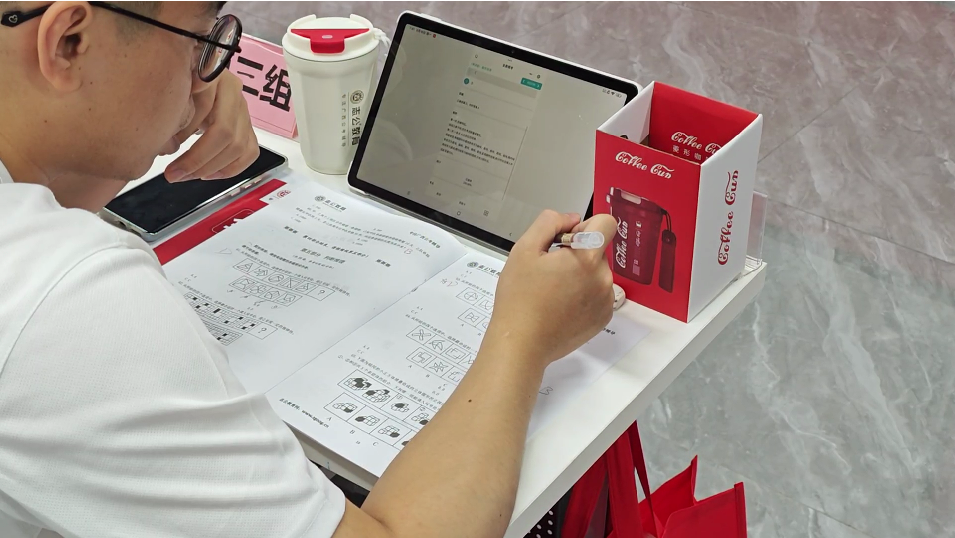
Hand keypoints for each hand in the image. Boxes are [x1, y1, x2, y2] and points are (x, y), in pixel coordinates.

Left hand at [162, 71, 258, 181]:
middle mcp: (233, 90)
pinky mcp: (247, 125)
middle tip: (173, 173)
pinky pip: (249, 152)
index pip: (203, 108)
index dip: (183, 132)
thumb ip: (169, 111)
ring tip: (188, 175)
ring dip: (212, 167)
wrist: (190, 78)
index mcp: (212, 75)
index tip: (163, 148)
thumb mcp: (167, 90)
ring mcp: (243, 108)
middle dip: (197, 159)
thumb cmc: (174, 86)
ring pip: (238, 146)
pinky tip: (209, 174)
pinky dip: (230, 168)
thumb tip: (166, 146)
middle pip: (225, 132)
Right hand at [485, 210, 616, 367]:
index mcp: (587, 257)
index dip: (585, 226)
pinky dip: (583, 295)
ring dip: (580, 275)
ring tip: (552, 291)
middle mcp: (603, 278)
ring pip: (597, 273)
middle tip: (549, 270)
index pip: (607, 223)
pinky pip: (598, 295)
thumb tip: (571, 219)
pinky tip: (559, 305)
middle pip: (599, 250)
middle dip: (578, 254)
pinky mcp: (602, 318)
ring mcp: (605, 300)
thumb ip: (549, 223)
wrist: (522, 343)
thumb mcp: (524, 249)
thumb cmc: (520, 299)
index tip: (566, 242)